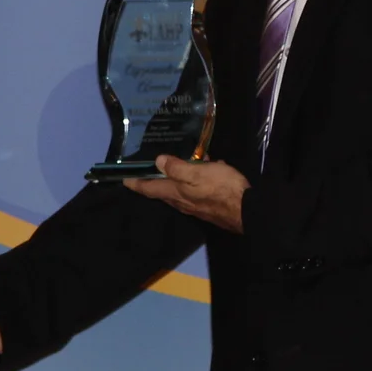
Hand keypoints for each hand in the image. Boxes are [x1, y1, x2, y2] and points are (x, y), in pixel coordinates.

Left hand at [125, 155, 249, 234]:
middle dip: (155, 180)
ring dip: (179, 176)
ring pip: (181, 190)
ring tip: (184, 160)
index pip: (149, 188)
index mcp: (176, 193)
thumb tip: (158, 161)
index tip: (123, 179)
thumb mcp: (197, 173)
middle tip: (149, 167)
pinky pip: (197, 190)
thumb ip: (177, 168)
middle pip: (163, 191)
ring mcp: (196, 206)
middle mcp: (182, 202)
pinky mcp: (208, 206)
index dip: (135, 183)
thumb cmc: (221, 188)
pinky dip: (198, 178)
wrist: (247, 210)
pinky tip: (209, 167)